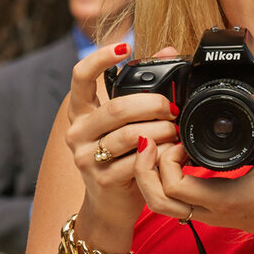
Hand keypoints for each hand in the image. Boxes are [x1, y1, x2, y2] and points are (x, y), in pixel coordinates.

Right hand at [61, 43, 178, 241]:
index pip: (80, 77)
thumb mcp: (126, 123)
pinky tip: (171, 153)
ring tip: (176, 132)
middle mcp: (78, 133)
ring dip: (161, 131)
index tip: (124, 46)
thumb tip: (167, 50)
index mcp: (81, 112)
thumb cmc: (121, 158)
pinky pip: (136, 162)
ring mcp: (87, 158)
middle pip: (117, 108)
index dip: (99, 58)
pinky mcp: (102, 180)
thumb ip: (143, 88)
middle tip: (173, 108)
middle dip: (153, 104)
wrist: (109, 207)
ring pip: (130, 135)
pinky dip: (159, 155)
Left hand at [132, 82, 253, 247]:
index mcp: (221, 198)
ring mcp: (200, 212)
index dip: (167, 158)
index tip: (180, 140)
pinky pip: (167, 200)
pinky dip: (159, 180)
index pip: (174, 186)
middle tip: (156, 142)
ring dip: (149, 176)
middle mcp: (205, 209)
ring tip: (160, 149)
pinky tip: (174, 157)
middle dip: (146, 168)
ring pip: (156, 203)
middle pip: (155, 199)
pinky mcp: (199, 210)